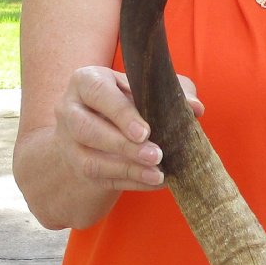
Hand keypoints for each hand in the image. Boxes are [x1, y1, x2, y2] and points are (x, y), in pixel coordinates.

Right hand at [54, 66, 203, 191]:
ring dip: (127, 169)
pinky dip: (132, 183)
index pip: (98, 92)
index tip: (145, 132)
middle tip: (156, 155)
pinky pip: (103, 179)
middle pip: (88, 129)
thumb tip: (195, 107)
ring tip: (158, 174)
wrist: (101, 127)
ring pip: (91, 160)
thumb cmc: (129, 101)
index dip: (121, 113)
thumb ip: (173, 92)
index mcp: (86, 81)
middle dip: (123, 145)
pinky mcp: (78, 167)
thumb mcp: (148, 90)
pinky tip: (155, 182)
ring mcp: (69, 142)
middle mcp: (70, 109)